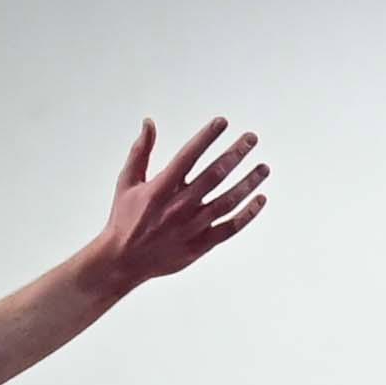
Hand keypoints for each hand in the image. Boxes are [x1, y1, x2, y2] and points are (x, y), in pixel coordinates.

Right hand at [83, 119, 269, 295]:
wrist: (122, 261)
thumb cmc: (124, 219)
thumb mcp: (127, 183)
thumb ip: (141, 152)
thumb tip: (149, 123)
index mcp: (160, 189)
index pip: (188, 156)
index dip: (206, 137)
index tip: (222, 122)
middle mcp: (178, 206)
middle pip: (214, 175)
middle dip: (235, 154)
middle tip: (251, 138)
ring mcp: (190, 227)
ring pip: (227, 201)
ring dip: (248, 183)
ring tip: (263, 168)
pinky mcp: (198, 246)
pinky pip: (229, 228)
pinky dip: (247, 214)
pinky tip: (259, 199)